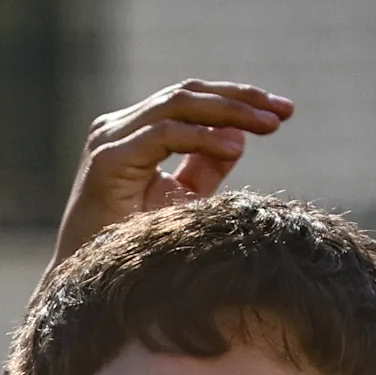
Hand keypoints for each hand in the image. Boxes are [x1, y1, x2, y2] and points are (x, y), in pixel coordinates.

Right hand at [52, 80, 292, 266]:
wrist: (90, 281)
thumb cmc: (131, 244)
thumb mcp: (181, 197)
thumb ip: (205, 163)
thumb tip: (240, 133)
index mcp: (132, 132)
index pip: (190, 99)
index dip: (238, 100)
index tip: (283, 113)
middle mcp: (116, 129)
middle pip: (188, 93)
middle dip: (242, 98)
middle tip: (285, 110)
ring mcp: (109, 141)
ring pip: (179, 104)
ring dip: (231, 111)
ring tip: (270, 124)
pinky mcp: (107, 160)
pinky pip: (164, 133)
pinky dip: (204, 138)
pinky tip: (235, 150)